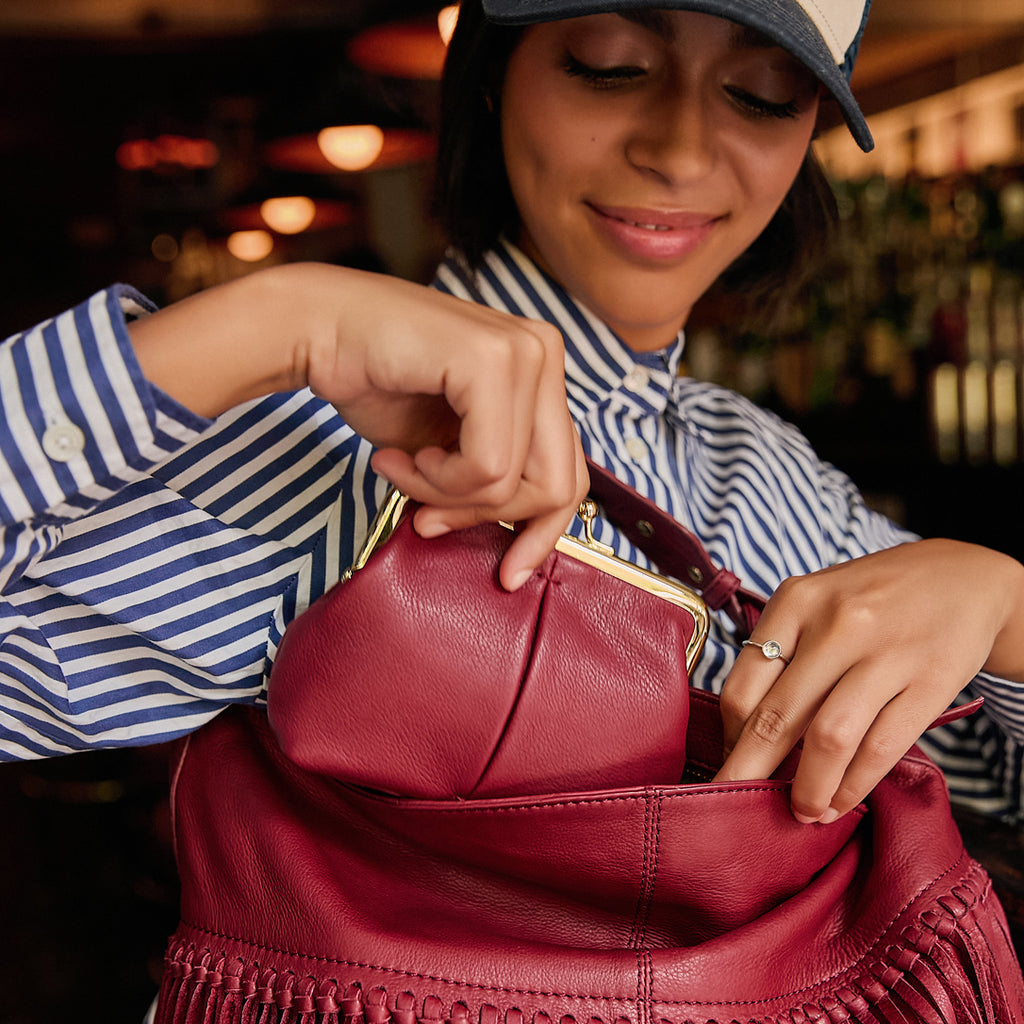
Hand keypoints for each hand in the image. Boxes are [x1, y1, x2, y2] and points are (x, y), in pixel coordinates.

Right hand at [302, 268, 587, 590]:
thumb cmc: (376, 385)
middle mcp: (545, 352)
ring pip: (516, 482)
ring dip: (447, 496)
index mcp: (542, 371)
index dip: (542, 533)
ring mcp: (526, 351)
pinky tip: (402, 454)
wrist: (315, 333)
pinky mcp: (493, 359)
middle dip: (485, 516)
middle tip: (427, 517)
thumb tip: (525, 544)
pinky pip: (487, 465)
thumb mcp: (450, 448)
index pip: (570, 472)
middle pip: (556, 485)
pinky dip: (437, 479)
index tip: (509, 573)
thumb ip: (495, 480)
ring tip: (403, 469)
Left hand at [713, 539, 1023, 823]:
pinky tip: (841, 801)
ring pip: (829, 739)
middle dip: (752, 772)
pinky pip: (880, 747)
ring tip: (802, 812)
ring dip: (809, 788)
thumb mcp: (818, 602)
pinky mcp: (929, 681)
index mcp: (797, 601)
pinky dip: (854, 785)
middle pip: (778, 716)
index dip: (731, 738)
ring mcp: (886, 653)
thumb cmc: (873, 598)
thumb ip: (783, 651)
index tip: (729, 764)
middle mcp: (837, 624)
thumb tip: (745, 733)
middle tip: (739, 808)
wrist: (964, 577)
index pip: (743, 685)